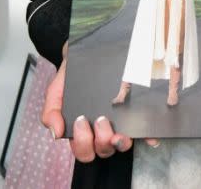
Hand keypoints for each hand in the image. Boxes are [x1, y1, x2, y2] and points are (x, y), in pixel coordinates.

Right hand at [43, 43, 156, 160]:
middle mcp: (102, 130)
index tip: (81, 121)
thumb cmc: (73, 73)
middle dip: (101, 141)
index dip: (82, 144)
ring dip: (121, 142)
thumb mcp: (57, 89)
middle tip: (100, 120)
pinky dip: (147, 136)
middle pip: (103, 150)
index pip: (83, 150)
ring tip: (118, 130)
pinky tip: (149, 136)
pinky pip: (144, 131)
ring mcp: (120, 122)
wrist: (88, 49)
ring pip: (122, 144)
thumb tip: (56, 132)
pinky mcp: (135, 113)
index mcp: (82, 129)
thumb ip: (51, 110)